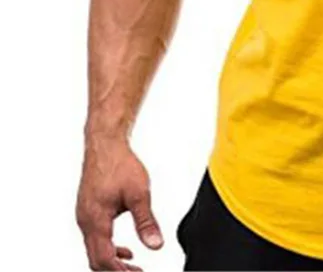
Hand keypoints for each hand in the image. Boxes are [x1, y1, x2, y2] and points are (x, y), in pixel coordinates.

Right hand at [76, 138, 163, 270]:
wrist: (105, 144)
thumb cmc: (120, 164)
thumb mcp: (139, 194)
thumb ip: (146, 222)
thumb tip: (156, 245)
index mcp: (95, 220)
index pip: (104, 259)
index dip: (120, 271)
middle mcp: (85, 221)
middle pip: (95, 259)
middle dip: (115, 270)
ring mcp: (84, 216)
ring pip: (94, 249)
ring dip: (112, 261)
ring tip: (132, 265)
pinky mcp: (88, 210)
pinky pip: (95, 238)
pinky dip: (109, 248)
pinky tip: (125, 248)